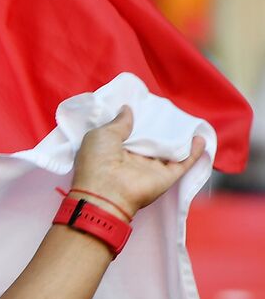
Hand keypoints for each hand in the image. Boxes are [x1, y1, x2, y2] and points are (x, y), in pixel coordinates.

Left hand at [69, 105, 206, 220]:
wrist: (107, 192)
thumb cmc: (97, 161)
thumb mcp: (101, 135)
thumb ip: (118, 122)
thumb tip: (127, 109)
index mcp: (114, 149)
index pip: (129, 132)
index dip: (137, 120)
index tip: (146, 105)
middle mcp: (134, 158)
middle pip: (151, 140)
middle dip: (159, 126)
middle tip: (169, 109)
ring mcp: (151, 168)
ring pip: (169, 150)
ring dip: (179, 138)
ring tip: (188, 121)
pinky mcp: (167, 176)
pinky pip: (184, 162)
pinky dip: (194, 151)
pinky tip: (200, 138)